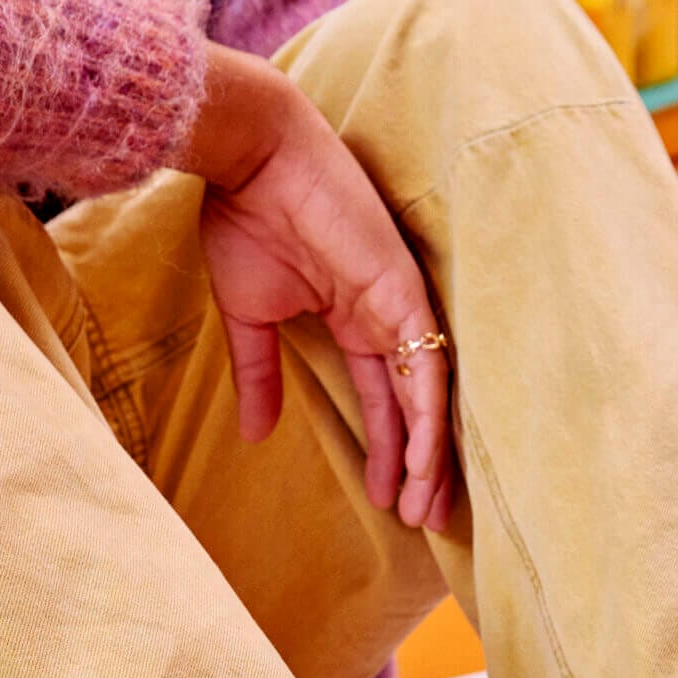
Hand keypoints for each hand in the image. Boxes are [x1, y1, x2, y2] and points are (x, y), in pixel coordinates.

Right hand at [184, 44, 455, 531]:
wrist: (251, 157)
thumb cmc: (246, 218)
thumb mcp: (248, 315)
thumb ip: (260, 376)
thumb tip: (254, 434)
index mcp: (354, 321)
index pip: (382, 399)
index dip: (387, 450)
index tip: (386, 500)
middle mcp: (386, 319)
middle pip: (414, 407)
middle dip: (419, 466)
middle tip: (421, 520)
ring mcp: (401, 307)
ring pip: (429, 398)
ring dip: (431, 457)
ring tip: (427, 510)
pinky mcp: (405, 295)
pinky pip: (426, 370)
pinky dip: (428, 420)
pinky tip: (427, 464)